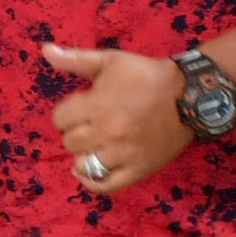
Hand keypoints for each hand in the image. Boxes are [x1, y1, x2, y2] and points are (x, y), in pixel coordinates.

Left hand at [40, 43, 195, 195]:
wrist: (190, 95)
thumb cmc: (147, 75)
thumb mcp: (111, 60)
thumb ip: (75, 59)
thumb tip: (45, 50)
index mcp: (97, 105)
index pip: (60, 118)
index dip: (67, 111)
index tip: (82, 106)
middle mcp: (107, 133)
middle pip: (70, 141)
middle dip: (76, 130)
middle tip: (92, 123)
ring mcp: (122, 155)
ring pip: (83, 164)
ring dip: (85, 153)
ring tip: (96, 143)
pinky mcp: (137, 171)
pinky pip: (104, 186)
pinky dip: (91, 182)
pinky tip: (88, 170)